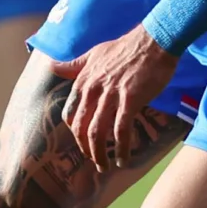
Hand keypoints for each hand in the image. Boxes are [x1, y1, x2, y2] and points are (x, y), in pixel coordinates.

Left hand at [54, 27, 177, 170]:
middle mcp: (94, 89)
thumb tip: (52, 67)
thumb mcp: (94, 53)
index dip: (75, 132)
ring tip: (105, 166)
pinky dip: (121, 148)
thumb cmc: (126, 47)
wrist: (154, 41)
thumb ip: (74, 65)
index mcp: (84, 80)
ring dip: (100, 154)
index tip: (83, 141)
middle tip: (94, 160)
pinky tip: (123, 159)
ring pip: (98, 133)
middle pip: (81, 127)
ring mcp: (111, 95)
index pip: (71, 113)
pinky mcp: (131, 100)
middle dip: (85, 149)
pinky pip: (121, 130)